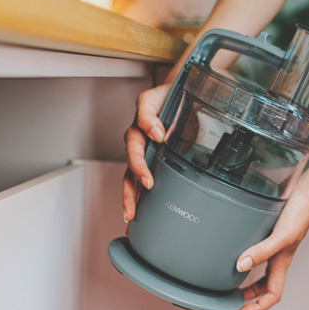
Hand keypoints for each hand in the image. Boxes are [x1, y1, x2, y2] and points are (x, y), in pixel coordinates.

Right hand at [122, 83, 171, 221]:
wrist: (178, 94)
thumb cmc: (167, 96)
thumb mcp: (155, 98)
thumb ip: (150, 114)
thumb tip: (156, 133)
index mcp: (139, 128)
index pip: (135, 146)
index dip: (140, 161)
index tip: (149, 176)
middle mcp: (140, 141)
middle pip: (130, 167)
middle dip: (132, 187)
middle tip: (136, 204)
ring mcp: (145, 152)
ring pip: (132, 177)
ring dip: (130, 197)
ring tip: (130, 216)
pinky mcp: (153, 160)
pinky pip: (141, 180)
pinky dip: (139, 197)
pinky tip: (139, 214)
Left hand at [235, 188, 308, 309]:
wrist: (308, 196)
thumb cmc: (300, 216)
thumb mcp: (280, 237)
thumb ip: (261, 251)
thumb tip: (241, 266)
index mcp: (282, 264)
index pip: (272, 296)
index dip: (257, 308)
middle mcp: (279, 259)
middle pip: (264, 287)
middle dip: (249, 298)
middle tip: (231, 300)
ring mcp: (276, 248)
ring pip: (261, 272)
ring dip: (247, 281)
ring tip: (230, 283)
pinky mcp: (272, 236)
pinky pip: (259, 255)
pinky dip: (248, 259)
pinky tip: (239, 253)